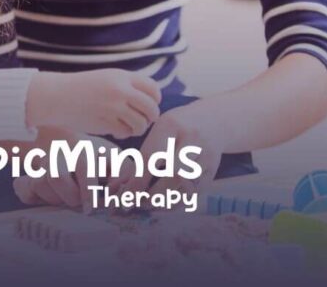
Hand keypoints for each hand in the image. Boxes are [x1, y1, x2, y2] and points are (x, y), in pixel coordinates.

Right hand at [14, 132, 111, 212]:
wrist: (75, 144)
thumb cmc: (101, 160)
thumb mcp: (117, 161)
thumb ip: (125, 174)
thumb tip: (118, 190)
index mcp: (84, 150)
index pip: (83, 167)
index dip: (86, 190)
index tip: (89, 209)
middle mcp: (60, 153)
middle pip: (55, 176)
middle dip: (69, 196)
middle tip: (78, 202)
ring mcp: (42, 163)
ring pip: (39, 183)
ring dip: (54, 198)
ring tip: (66, 198)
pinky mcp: (30, 175)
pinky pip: (22, 187)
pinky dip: (30, 195)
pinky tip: (43, 198)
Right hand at [26, 70, 160, 137]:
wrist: (57, 96)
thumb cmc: (83, 87)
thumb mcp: (107, 77)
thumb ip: (128, 85)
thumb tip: (152, 101)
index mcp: (122, 76)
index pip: (153, 89)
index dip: (155, 99)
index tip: (150, 104)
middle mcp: (120, 91)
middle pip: (151, 108)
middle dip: (151, 117)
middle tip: (145, 119)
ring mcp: (114, 108)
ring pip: (141, 124)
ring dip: (138, 128)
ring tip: (129, 126)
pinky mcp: (106, 123)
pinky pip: (126, 132)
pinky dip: (124, 133)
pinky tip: (116, 129)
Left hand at [107, 104, 222, 206]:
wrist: (212, 121)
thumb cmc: (175, 128)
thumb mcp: (158, 131)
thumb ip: (140, 156)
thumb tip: (115, 186)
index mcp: (172, 125)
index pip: (152, 156)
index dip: (137, 180)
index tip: (124, 196)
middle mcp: (193, 139)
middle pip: (173, 174)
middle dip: (152, 194)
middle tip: (136, 203)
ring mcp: (206, 156)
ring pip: (183, 189)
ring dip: (163, 202)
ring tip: (146, 204)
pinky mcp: (212, 172)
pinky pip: (192, 195)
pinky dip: (174, 204)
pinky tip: (161, 204)